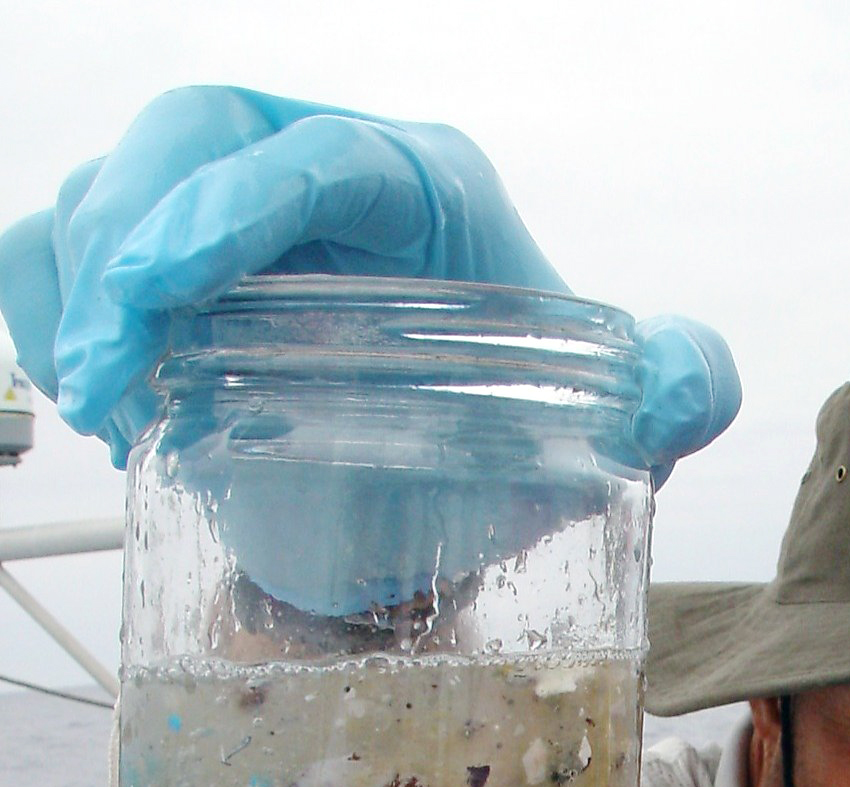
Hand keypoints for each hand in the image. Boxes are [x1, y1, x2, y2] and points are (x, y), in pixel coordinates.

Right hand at [0, 86, 738, 477]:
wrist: (455, 481)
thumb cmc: (528, 430)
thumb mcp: (615, 421)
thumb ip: (674, 390)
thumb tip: (681, 381)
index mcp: (426, 193)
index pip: (322, 160)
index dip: (235, 204)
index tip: (167, 283)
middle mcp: (321, 182)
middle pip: (192, 137)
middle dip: (127, 238)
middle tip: (105, 367)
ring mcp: (235, 221)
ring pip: (116, 185)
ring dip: (79, 279)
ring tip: (97, 398)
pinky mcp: (175, 272)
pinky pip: (76, 243)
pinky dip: (51, 302)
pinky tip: (88, 392)